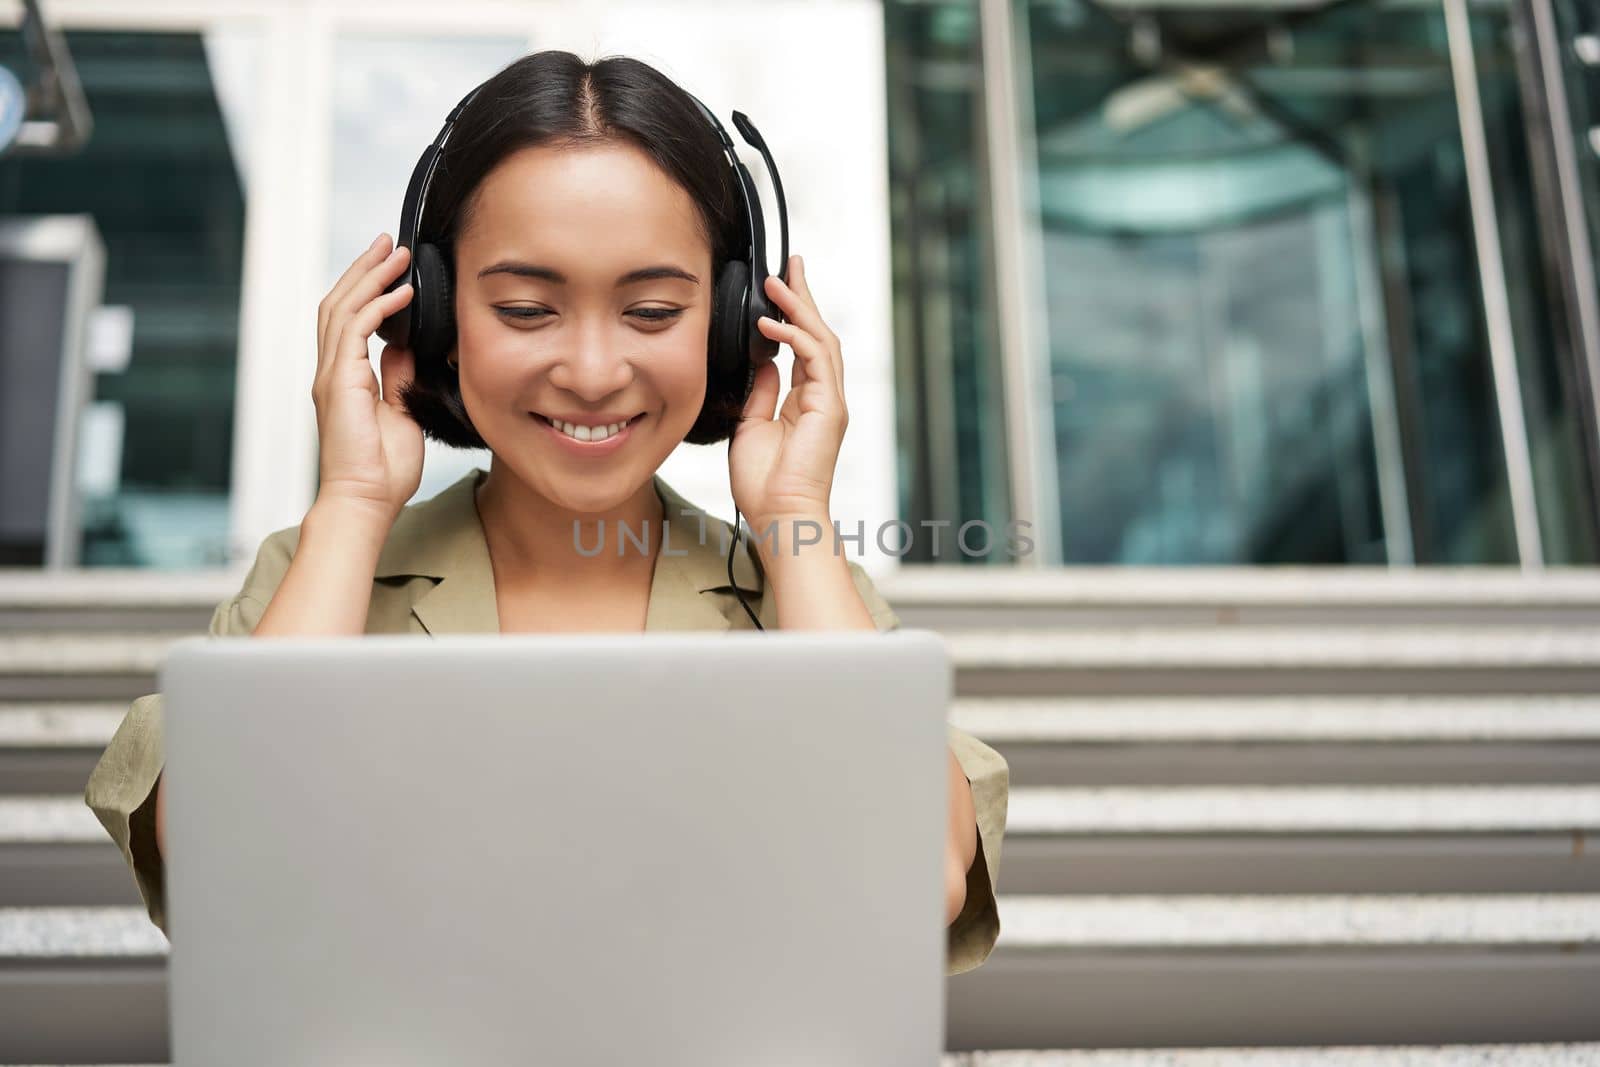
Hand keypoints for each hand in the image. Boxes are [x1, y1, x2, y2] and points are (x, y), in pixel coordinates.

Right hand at [312, 233, 424, 523]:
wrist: (366, 501)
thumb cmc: (383, 471)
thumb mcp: (400, 412)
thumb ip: (398, 376)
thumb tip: (407, 347)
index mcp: (344, 379)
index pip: (350, 321)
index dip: (368, 289)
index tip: (393, 267)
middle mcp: (332, 371)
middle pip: (340, 303)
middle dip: (365, 269)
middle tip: (390, 242)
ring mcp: (332, 375)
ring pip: (344, 308)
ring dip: (371, 276)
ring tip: (397, 253)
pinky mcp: (340, 382)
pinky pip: (356, 330)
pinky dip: (379, 306)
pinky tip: (402, 291)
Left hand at [728, 255, 847, 533]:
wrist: (779, 516)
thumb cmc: (764, 485)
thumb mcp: (751, 427)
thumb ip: (761, 393)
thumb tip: (762, 364)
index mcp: (806, 402)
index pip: (803, 346)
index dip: (792, 314)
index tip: (778, 287)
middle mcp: (823, 397)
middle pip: (818, 333)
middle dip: (803, 297)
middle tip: (789, 264)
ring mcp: (830, 401)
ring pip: (820, 339)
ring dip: (798, 307)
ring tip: (776, 281)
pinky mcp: (829, 407)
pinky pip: (815, 359)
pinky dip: (794, 337)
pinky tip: (770, 324)